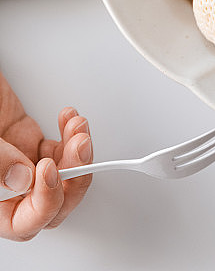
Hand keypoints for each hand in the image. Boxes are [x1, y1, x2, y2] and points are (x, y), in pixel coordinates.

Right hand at [0, 74, 92, 240]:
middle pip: (51, 204)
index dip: (44, 204)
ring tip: (77, 128)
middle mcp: (4, 189)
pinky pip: (60, 150)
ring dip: (77, 153)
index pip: (23, 224)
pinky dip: (70, 135)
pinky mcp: (29, 142)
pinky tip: (68, 119)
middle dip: (73, 177)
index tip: (48, 171)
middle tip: (79, 149)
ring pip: (62, 176)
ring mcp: (20, 165)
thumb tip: (23, 178)